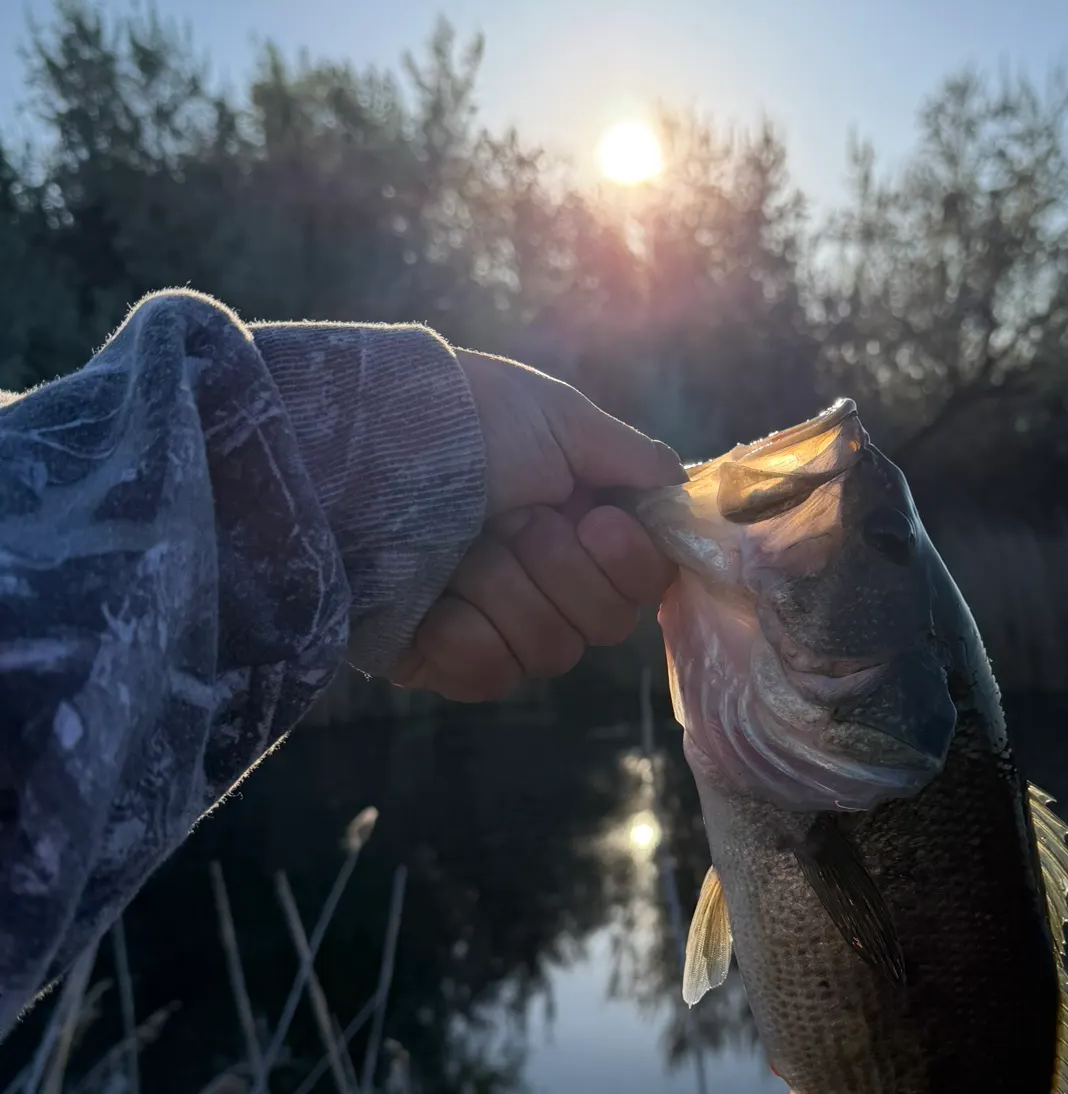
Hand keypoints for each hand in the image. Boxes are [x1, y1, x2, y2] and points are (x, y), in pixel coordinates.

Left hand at [388, 351, 685, 700]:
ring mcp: (486, 619)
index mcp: (572, 522)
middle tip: (518, 520)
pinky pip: (489, 675)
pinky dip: (469, 634)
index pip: (639, 582)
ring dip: (508, 589)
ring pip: (549, 650)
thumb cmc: (465, 417)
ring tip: (466, 545)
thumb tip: (683, 493)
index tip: (599, 520)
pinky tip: (439, 594)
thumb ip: (634, 461)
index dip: (631, 564)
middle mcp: (537, 576)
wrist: (358, 444)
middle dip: (563, 569)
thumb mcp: (562, 420)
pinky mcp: (434, 655)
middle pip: (602, 624)